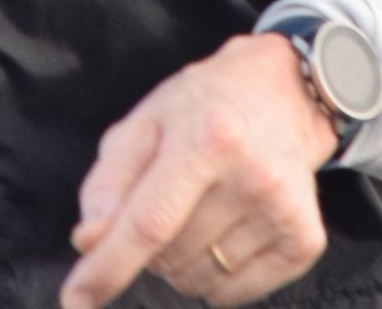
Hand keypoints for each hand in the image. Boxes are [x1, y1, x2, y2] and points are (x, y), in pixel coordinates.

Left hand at [60, 32, 337, 308]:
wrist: (283, 93)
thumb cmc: (202, 108)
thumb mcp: (144, 124)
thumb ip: (108, 183)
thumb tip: (89, 242)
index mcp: (207, 137)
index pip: (148, 221)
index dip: (107, 266)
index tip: (75, 300)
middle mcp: (252, 174)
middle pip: (169, 256)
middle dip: (151, 246)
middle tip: (170, 199)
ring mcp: (283, 209)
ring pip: (198, 280)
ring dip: (182, 261)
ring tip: (200, 210)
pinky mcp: (305, 238)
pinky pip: (234, 294)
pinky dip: (217, 279)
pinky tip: (226, 232)